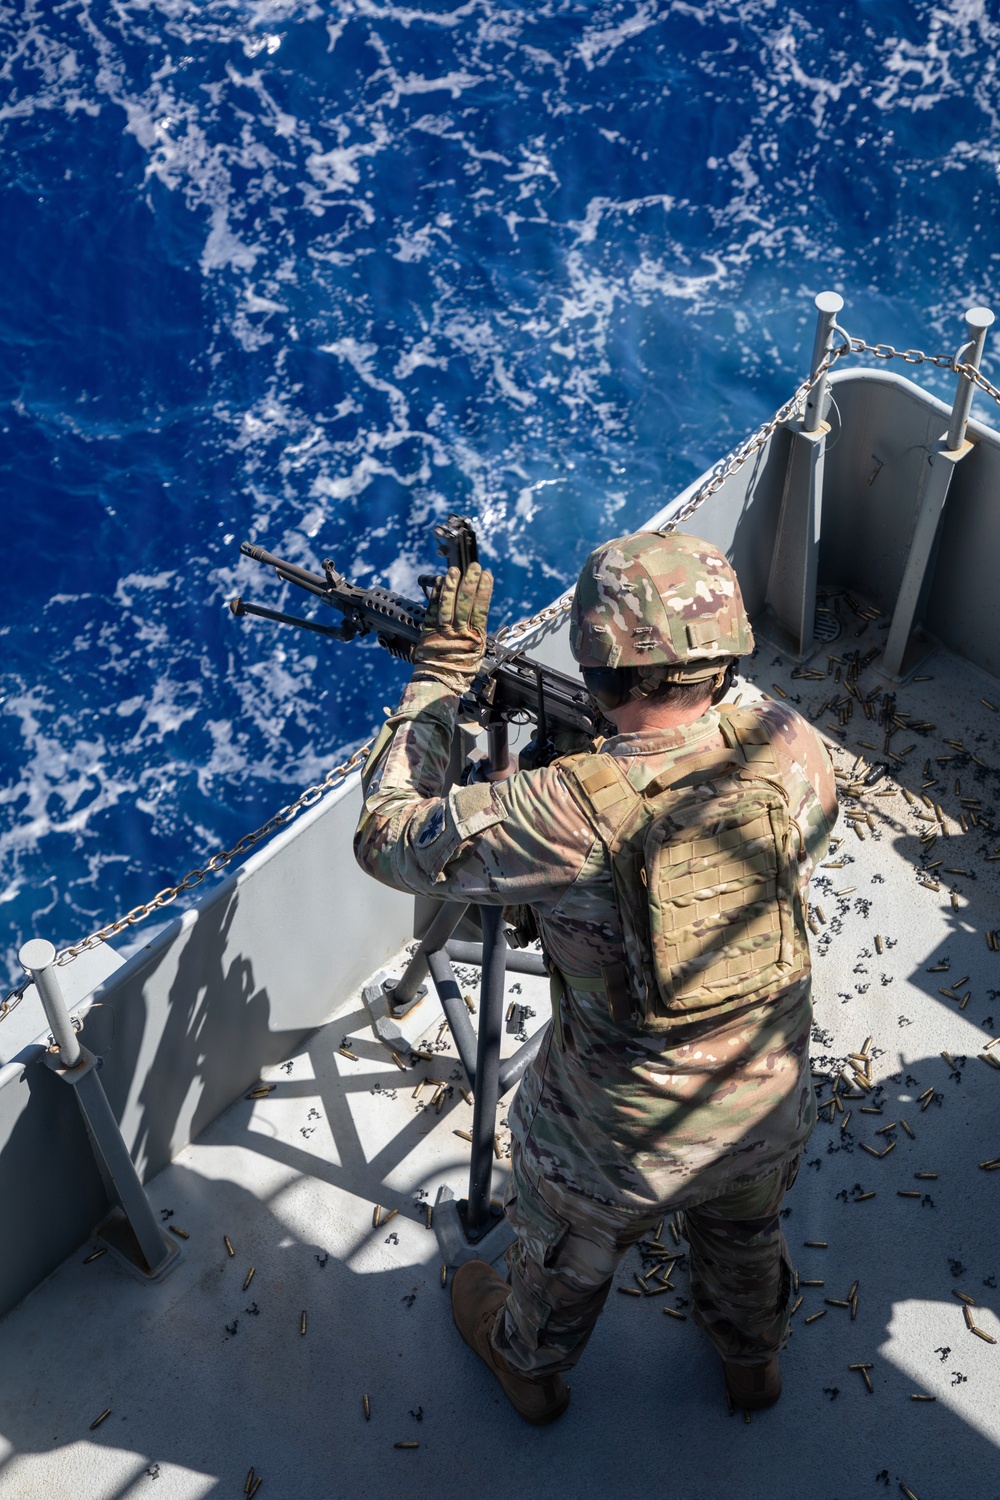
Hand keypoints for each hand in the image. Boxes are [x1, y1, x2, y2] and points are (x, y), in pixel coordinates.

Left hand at [413, 562, 492, 690]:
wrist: (439, 682)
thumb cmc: (460, 670)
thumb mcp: (476, 653)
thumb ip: (477, 633)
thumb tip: (478, 613)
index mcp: (475, 639)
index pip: (481, 609)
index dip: (483, 591)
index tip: (486, 575)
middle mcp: (460, 634)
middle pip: (465, 604)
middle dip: (470, 583)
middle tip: (473, 567)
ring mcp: (443, 632)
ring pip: (448, 606)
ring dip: (451, 586)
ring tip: (454, 570)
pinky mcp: (429, 632)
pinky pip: (433, 611)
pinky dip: (436, 596)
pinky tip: (440, 583)